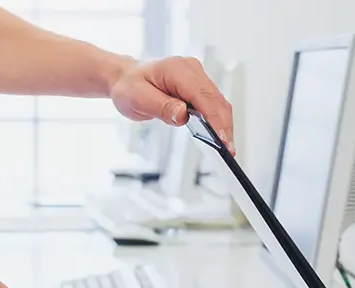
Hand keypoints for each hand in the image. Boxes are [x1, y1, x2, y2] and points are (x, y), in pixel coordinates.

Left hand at [109, 56, 235, 154]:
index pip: (203, 95)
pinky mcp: (198, 87)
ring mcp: (197, 77)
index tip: (221, 139)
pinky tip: (219, 137)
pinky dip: (217, 121)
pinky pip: (212, 104)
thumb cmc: (129, 86)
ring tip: (226, 148)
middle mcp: (191, 70)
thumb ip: (161, 107)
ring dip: (223, 125)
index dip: (215, 118)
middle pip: (216, 100)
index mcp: (177, 69)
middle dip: (224, 126)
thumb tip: (183, 115)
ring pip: (218, 103)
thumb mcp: (138, 99)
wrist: (126, 78)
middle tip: (228, 150)